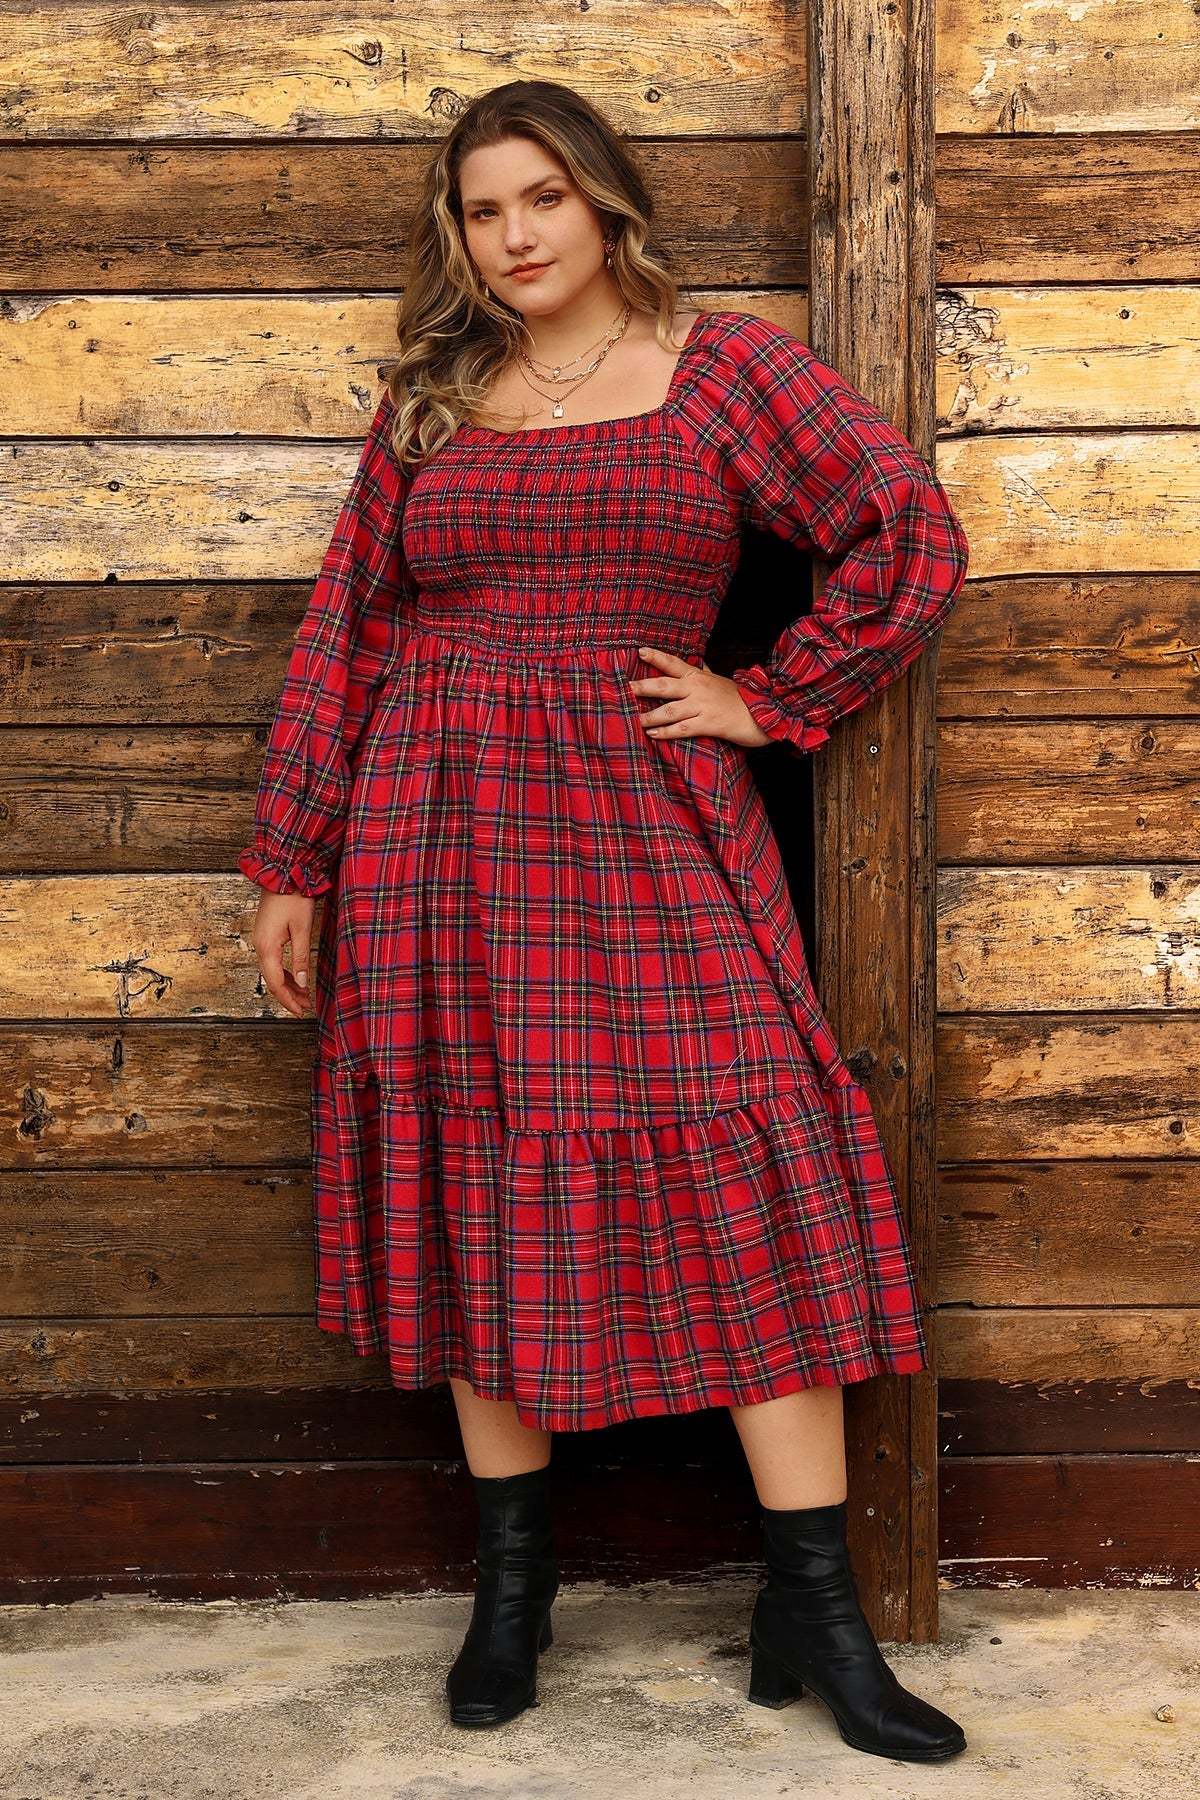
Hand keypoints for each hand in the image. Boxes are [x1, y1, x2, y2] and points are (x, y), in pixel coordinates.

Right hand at [250, 890, 316, 1017]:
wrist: (282, 874)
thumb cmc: (294, 898)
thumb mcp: (302, 929)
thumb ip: (301, 958)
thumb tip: (303, 983)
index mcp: (267, 947)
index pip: (276, 983)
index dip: (289, 1000)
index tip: (301, 1011)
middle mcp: (259, 946)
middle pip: (272, 980)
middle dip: (289, 996)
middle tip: (305, 1007)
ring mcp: (260, 940)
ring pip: (272, 972)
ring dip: (288, 985)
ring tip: (305, 996)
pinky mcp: (265, 935)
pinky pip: (272, 961)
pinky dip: (284, 973)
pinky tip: (296, 978)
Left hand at [628, 645, 773, 748]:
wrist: (765, 712)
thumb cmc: (741, 698)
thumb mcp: (721, 680)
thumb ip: (704, 672)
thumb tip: (694, 662)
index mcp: (699, 676)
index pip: (674, 664)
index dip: (657, 658)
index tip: (640, 652)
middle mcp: (698, 688)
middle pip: (665, 685)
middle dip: (644, 687)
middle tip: (626, 689)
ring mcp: (703, 706)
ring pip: (670, 710)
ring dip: (650, 715)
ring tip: (635, 719)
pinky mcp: (709, 724)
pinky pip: (683, 728)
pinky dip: (666, 732)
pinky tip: (653, 734)